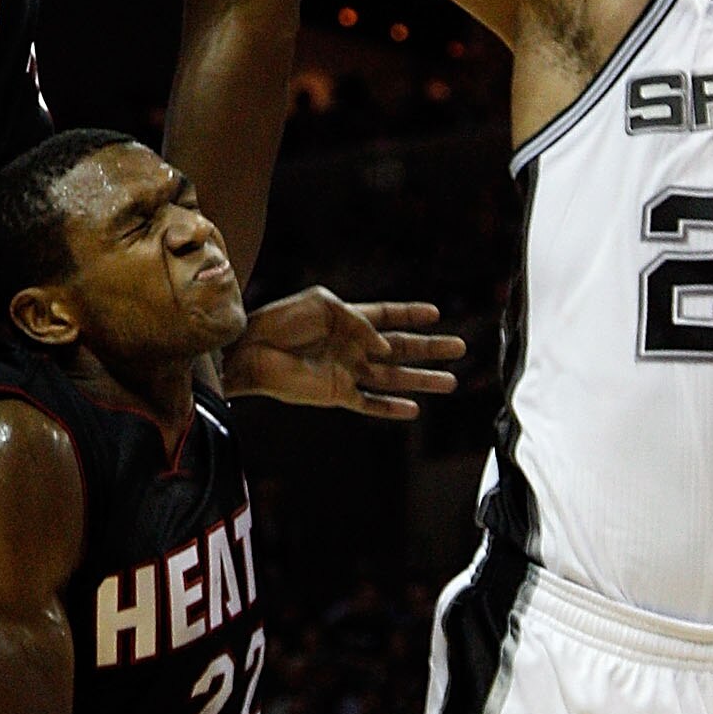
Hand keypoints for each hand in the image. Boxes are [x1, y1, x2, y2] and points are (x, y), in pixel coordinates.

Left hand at [221, 291, 464, 418]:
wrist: (252, 349)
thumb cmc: (281, 321)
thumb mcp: (323, 304)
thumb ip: (359, 322)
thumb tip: (385, 349)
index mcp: (349, 320)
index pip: (388, 316)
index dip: (411, 313)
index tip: (436, 313)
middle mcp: (353, 346)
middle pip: (401, 347)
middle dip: (430, 348)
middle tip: (460, 347)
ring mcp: (347, 371)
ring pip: (394, 377)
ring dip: (421, 379)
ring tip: (451, 381)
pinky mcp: (337, 393)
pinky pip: (370, 402)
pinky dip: (391, 407)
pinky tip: (414, 409)